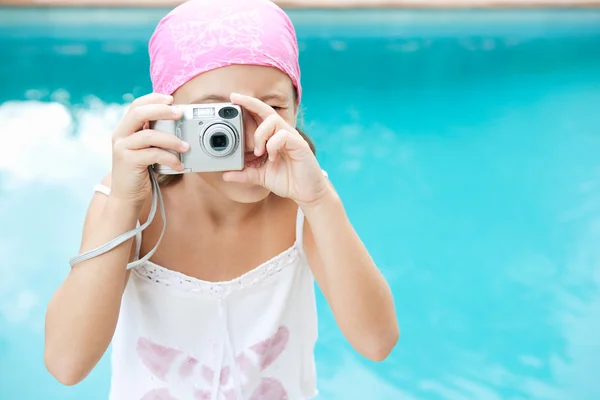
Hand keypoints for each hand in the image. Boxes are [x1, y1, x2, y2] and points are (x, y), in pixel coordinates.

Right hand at [110, 93, 188, 206]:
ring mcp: (122, 148)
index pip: (137, 105)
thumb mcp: (146, 149)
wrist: (127, 196)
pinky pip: (154, 154)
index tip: (172, 99)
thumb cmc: (141, 171)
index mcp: (125, 129)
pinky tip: (179, 164)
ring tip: (186, 146)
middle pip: (140, 113)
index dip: (154, 99)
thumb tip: (178, 123)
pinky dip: (170, 158)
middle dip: (162, 111)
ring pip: (149, 135)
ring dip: (172, 139)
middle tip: (180, 114)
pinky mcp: (128, 162)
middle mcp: (120, 135)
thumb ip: (154, 136)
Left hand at [222, 93, 330, 207]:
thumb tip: (225, 174)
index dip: (248, 105)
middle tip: (234, 100)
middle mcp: (282, 134)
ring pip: (273, 121)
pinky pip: (283, 135)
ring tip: (259, 152)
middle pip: (267, 110)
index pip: (260, 115)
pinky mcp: (299, 145)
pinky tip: (273, 158)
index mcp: (273, 137)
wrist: (306, 193)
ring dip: (261, 135)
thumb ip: (244, 174)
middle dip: (250, 102)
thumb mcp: (260, 177)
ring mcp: (291, 138)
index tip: (233, 98)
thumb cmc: (287, 180)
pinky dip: (273, 146)